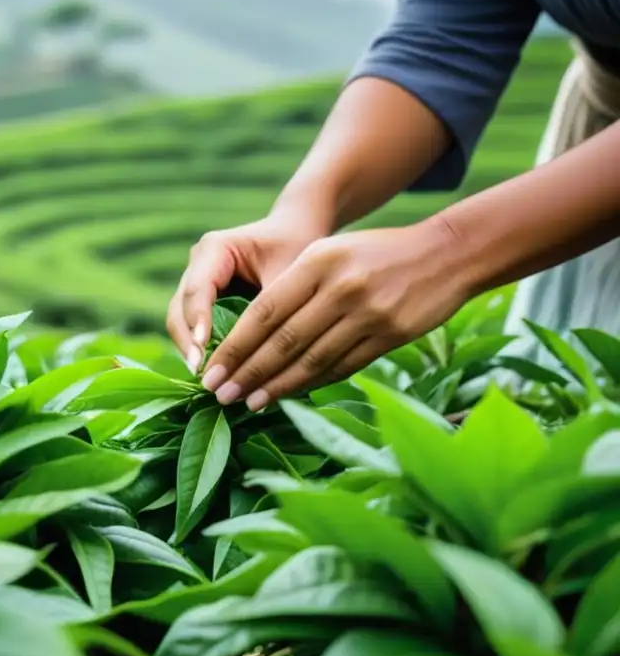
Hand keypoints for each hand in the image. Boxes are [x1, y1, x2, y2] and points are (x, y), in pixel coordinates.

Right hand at [167, 209, 331, 372]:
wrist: (297, 231)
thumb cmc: (297, 246)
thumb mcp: (290, 274)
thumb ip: (274, 309)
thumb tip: (266, 355)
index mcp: (215, 249)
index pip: (198, 289)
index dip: (198, 322)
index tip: (205, 351)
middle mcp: (198, 264)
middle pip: (180, 308)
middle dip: (189, 342)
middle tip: (202, 373)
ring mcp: (196, 281)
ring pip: (181, 320)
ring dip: (191, 349)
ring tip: (207, 379)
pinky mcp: (203, 299)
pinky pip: (193, 326)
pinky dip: (201, 348)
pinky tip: (215, 372)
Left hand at [201, 219, 471, 409]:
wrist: (446, 253)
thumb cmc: (375, 253)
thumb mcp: (330, 252)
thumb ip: (294, 287)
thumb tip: (251, 337)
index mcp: (318, 261)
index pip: (264, 312)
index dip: (235, 346)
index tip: (210, 371)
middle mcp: (341, 287)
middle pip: (284, 341)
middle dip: (247, 372)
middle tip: (220, 395)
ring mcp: (368, 313)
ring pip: (312, 359)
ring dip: (277, 386)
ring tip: (249, 403)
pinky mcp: (391, 335)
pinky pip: (343, 366)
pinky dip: (312, 383)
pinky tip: (290, 395)